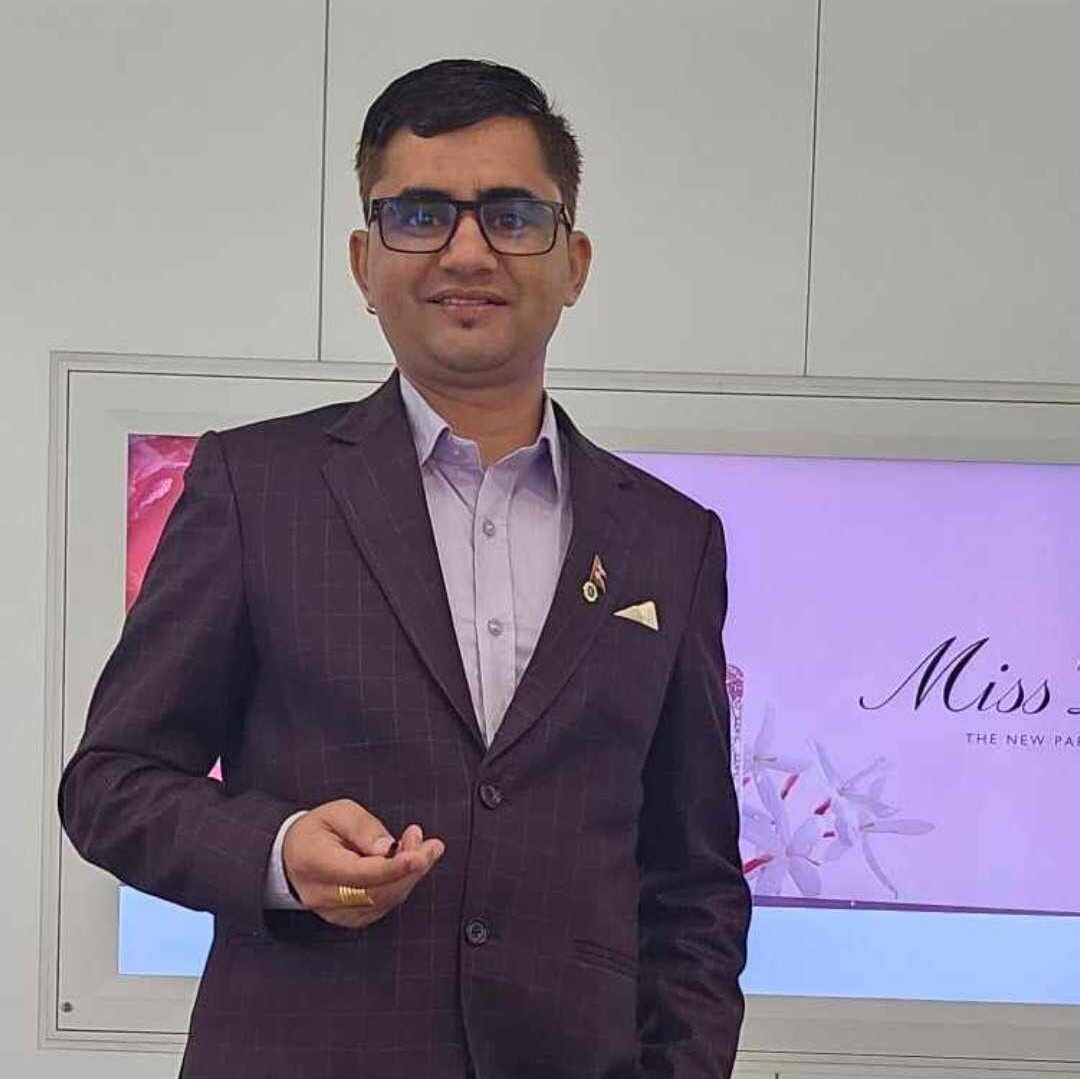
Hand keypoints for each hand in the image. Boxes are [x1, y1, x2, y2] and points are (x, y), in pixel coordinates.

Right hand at [282, 798, 444, 928]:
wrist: (292, 858)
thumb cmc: (316, 831)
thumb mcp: (337, 812)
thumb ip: (363, 827)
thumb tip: (389, 848)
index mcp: (314, 863)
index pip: (359, 873)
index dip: (393, 867)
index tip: (419, 855)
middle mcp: (322, 895)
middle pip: (377, 891)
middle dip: (411, 869)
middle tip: (431, 845)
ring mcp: (335, 912)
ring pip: (384, 902)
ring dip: (411, 876)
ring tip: (423, 848)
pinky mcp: (348, 918)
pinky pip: (383, 906)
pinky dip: (401, 886)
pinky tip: (409, 865)